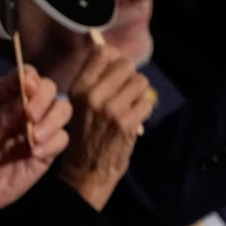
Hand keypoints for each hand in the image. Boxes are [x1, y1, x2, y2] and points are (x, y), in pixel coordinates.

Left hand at [0, 66, 71, 225]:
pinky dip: (53, 143)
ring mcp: (38, 127)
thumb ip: (3, 112)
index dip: (32, 79)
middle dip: (44, 100)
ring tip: (33, 139)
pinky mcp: (47, 150)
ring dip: (52, 121)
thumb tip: (28, 96)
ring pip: (62, 110)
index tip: (28, 89)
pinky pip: (62, 138)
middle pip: (50, 89)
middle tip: (30, 117)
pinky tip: (34, 154)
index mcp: (4, 96)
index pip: (26, 75)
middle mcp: (25, 107)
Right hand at [56, 44, 153, 210]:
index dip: (114, 58)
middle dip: (129, 78)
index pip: (102, 53)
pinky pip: (147, 103)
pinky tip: (132, 121)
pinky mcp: (127, 122)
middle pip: (125, 65)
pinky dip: (143, 111)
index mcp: (78, 89)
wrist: (85, 172)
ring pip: (140, 82)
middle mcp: (92, 95)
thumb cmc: (84, 137)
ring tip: (127, 109)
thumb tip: (116, 56)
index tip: (115, 72)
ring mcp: (111, 108)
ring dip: (138, 94)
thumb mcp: (80, 105)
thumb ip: (96, 81)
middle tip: (123, 95)